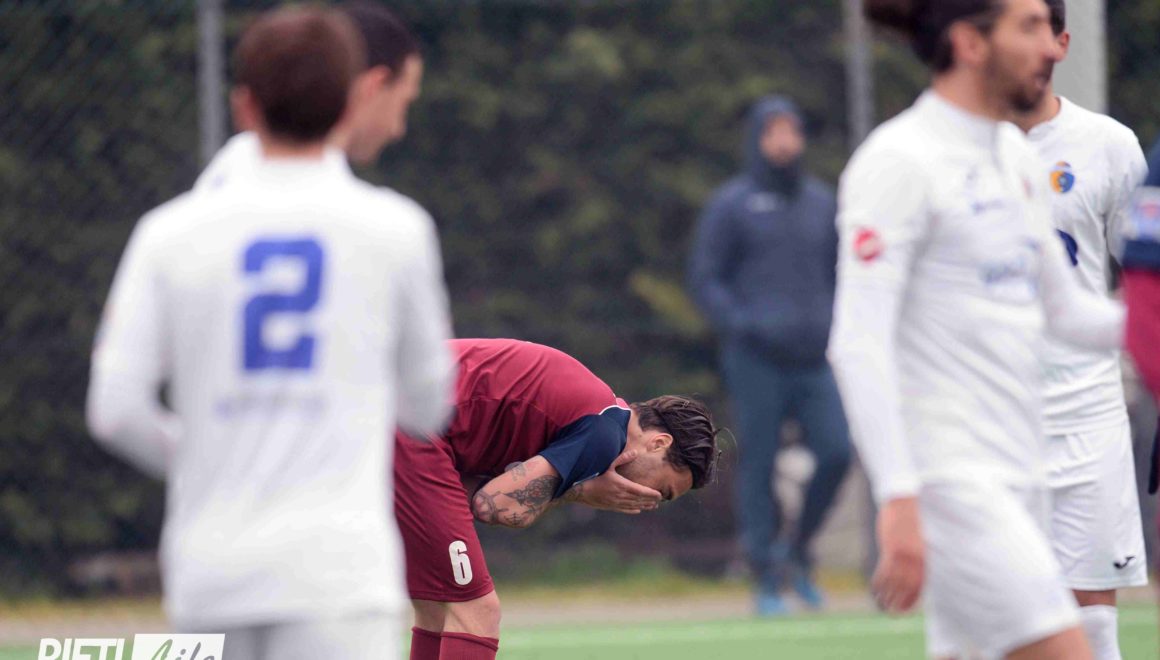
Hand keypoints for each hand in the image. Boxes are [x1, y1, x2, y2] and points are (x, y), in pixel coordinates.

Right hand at [566, 448, 661, 513]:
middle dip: (650, 500)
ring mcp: (615, 503)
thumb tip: (636, 452)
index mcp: (621, 485)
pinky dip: (632, 510)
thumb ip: (623, 458)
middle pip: (639, 500)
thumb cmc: (593, 475)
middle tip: (659, 501)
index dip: (651, 494)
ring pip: (633, 506)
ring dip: (644, 506)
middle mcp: (620, 496)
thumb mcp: (608, 464)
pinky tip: (638, 511)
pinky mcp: (610, 507)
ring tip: (653, 506)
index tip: (659, 495)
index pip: (640, 491)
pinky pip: (624, 510)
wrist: (579, 490)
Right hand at [872, 496, 923, 613]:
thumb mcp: (919, 540)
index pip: (919, 587)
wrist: (904, 500)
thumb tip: (914, 571)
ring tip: (883, 604)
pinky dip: (879, 583)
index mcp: (925, 558)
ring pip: (894, 584)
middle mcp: (916, 560)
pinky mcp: (891, 550)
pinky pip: (884, 572)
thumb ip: (918, 556)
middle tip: (893, 611)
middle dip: (900, 602)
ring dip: (888, 596)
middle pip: (907, 589)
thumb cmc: (913, 518)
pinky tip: (876, 589)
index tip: (905, 609)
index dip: (911, 600)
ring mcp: (903, 556)